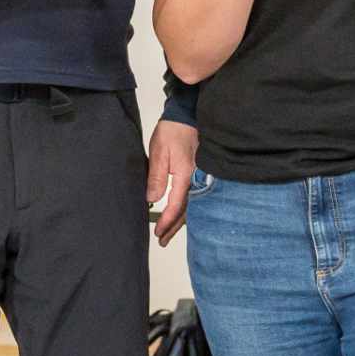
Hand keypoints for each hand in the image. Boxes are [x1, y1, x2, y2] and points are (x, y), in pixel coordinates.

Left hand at [146, 120, 198, 244]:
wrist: (187, 115)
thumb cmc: (173, 130)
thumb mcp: (159, 151)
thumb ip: (157, 176)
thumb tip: (152, 199)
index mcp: (186, 175)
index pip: (176, 205)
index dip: (167, 221)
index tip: (158, 232)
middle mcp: (198, 179)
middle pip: (187, 210)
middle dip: (174, 227)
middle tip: (162, 240)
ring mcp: (202, 177)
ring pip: (193, 205)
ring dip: (181, 220)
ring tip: (169, 232)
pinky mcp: (202, 174)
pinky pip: (196, 197)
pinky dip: (188, 209)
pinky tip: (182, 214)